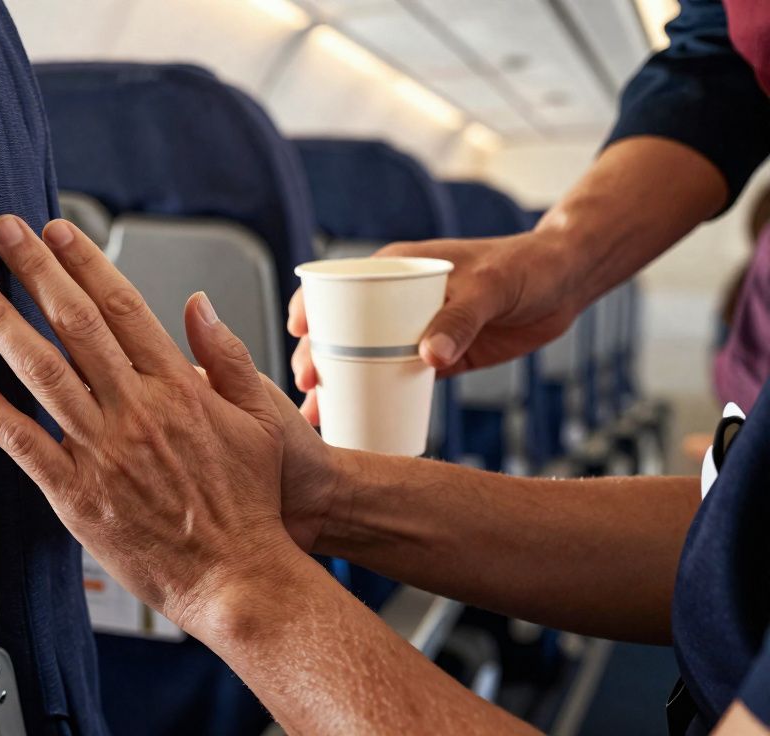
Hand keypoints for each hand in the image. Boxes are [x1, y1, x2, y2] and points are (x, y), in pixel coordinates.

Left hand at [0, 215, 300, 632]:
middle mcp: (136, 410)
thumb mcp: (258, 418)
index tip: (57, 233)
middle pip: (75, 324)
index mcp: (178, 387)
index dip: (84, 263)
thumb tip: (198, 306)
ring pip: (41, 372)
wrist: (238, 574)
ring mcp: (103, 450)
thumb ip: (225, 357)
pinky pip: (21, 441)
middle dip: (33, 271)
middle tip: (1, 233)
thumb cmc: (250, 503)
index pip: (122, 307)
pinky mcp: (77, 494)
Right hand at [289, 230, 582, 423]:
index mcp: (394, 269)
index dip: (310, 310)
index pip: (336, 287)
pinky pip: (394, 378)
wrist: (565, 282)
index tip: (299, 336)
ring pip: (362, 359)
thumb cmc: (524, 267)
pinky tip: (357, 419)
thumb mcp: (489, 288)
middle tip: (309, 388)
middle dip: (316, 359)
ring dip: (338, 385)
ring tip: (320, 416)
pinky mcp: (435, 357)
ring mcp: (411, 330)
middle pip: (340, 331)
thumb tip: (428, 357)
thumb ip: (459, 319)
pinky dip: (374, 397)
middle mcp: (393, 300)